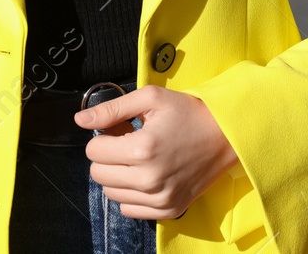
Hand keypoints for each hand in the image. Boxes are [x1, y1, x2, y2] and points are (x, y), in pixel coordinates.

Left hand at [73, 84, 239, 218]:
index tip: (122, 130)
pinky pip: (129, 209)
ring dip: (118, 176)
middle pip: (98, 174)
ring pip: (110, 194)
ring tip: (140, 158)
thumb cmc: (189, 112)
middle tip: (130, 142)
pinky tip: (147, 175)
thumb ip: (112, 108)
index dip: (105, 136)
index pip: (94, 151)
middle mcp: (148, 179)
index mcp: (142, 148)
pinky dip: (132, 193)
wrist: (227, 135)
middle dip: (108, 156)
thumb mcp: (151, 98)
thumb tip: (80, 120)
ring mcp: (159, 198)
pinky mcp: (168, 210)